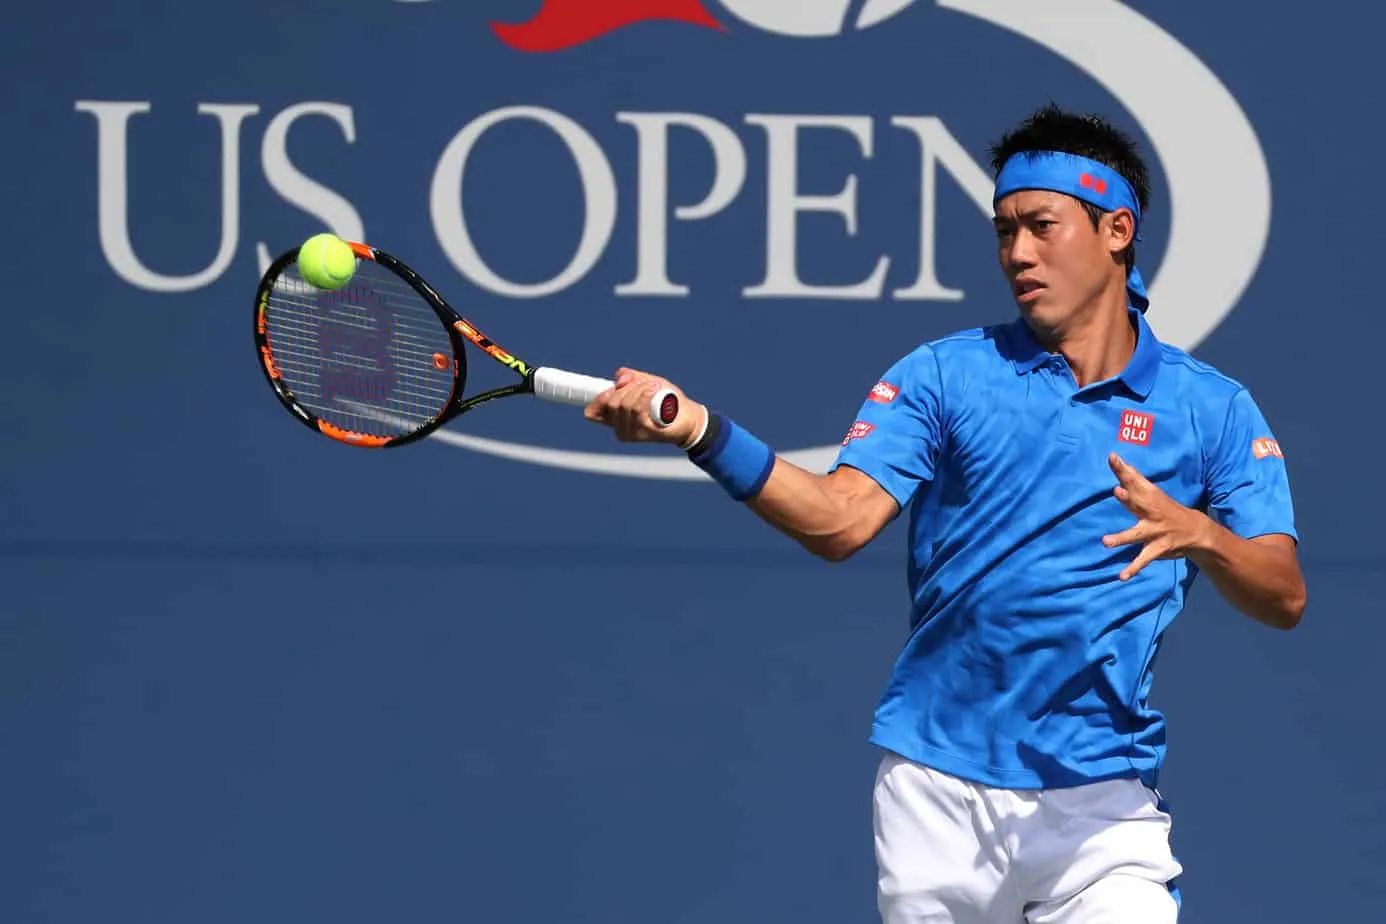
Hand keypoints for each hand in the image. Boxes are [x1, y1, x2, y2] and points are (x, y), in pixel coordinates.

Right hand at [584, 367, 706, 446]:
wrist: (689, 418)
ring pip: (624, 404)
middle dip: (629, 387)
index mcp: (616, 417)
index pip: (592, 412)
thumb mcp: (648, 384)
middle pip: (611, 401)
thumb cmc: (669, 402)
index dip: (598, 398)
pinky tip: (655, 393)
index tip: (619, 386)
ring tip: (655, 389)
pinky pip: (636, 409)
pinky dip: (645, 396)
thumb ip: (633, 378)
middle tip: (647, 385)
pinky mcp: (641, 433)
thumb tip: (619, 376)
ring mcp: (629, 432)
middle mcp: (619, 427)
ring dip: (640, 390)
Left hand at [1101, 453, 1212, 580]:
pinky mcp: (1159, 547)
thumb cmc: (1166, 509)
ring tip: (1105, 542)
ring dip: (1122, 538)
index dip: (1123, 469)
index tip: (1112, 457)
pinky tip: (1121, 576)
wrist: (1197, 531)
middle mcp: (1152, 511)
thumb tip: (1115, 462)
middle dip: (1128, 498)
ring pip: (1137, 534)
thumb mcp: (1152, 494)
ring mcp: (1156, 530)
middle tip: (1116, 490)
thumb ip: (1133, 481)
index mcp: (1150, 496)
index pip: (1135, 479)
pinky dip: (1134, 568)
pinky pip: (1144, 558)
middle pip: (1138, 502)